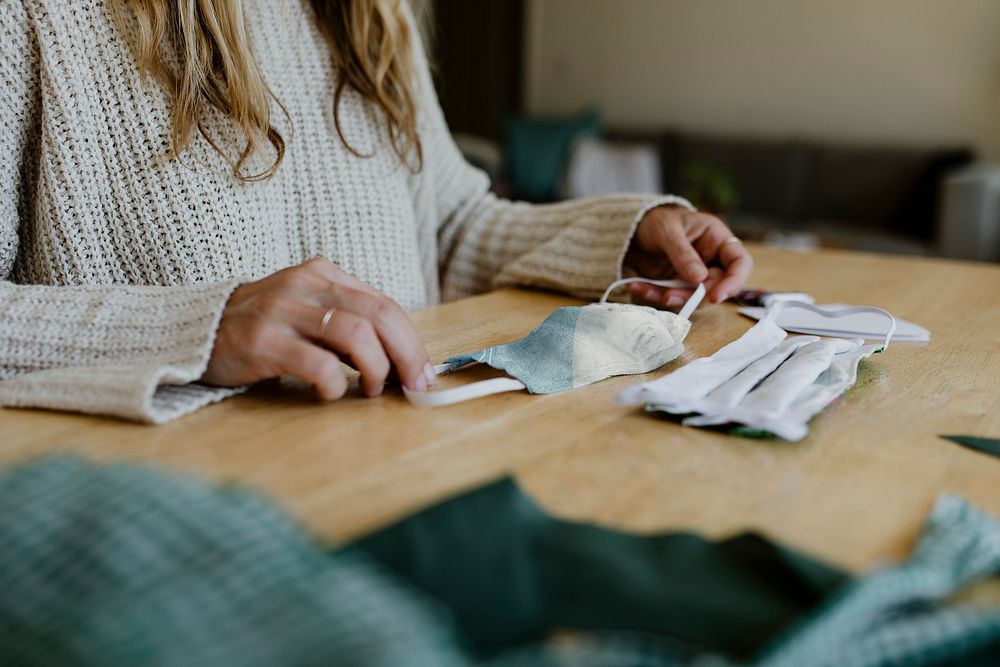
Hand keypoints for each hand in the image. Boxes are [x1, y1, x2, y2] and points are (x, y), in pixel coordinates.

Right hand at [201, 258, 433, 399]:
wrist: (195, 331)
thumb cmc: (262, 328)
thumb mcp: (307, 312)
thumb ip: (347, 324)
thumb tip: (399, 359)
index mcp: (322, 275)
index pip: (385, 304)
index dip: (412, 341)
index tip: (423, 372)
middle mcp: (305, 285)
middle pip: (379, 315)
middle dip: (407, 355)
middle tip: (414, 386)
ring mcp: (283, 311)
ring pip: (355, 335)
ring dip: (376, 369)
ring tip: (371, 390)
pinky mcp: (263, 341)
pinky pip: (317, 363)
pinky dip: (335, 383)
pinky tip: (331, 392)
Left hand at [625, 205, 752, 306]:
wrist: (633, 229)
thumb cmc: (656, 221)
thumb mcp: (668, 231)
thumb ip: (683, 254)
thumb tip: (699, 278)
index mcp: (717, 239)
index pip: (739, 262)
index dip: (733, 282)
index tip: (715, 297)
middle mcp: (711, 260)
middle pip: (716, 286)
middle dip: (694, 296)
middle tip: (669, 296)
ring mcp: (694, 275)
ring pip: (693, 297)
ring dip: (672, 298)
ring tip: (646, 290)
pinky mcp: (677, 285)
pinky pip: (672, 297)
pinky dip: (655, 296)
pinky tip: (638, 287)